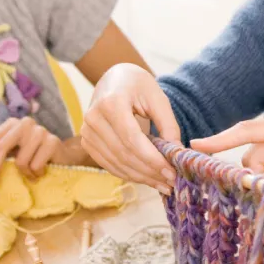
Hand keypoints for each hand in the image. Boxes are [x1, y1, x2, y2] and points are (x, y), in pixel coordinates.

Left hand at [0, 117, 68, 189]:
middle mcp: (25, 123)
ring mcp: (40, 131)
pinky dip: (36, 175)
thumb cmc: (34, 155)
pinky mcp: (52, 141)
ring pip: (20, 161)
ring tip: (31, 174)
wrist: (64, 156)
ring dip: (24, 174)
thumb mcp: (14, 151)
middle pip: (1, 148)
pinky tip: (42, 172)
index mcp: (12, 123)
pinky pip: (35, 166)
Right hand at [80, 63, 180, 193]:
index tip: (172, 173)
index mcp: (111, 103)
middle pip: (124, 154)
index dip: (152, 160)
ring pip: (116, 163)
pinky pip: (109, 164)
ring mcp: (87, 132)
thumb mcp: (158, 98)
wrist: (115, 79)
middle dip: (149, 172)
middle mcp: (94, 118)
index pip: (132, 140)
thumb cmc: (139, 86)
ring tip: (162, 184)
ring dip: (141, 178)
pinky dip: (129, 174)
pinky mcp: (87, 142)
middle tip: (171, 183)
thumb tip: (176, 154)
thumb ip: (168, 125)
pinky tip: (147, 179)